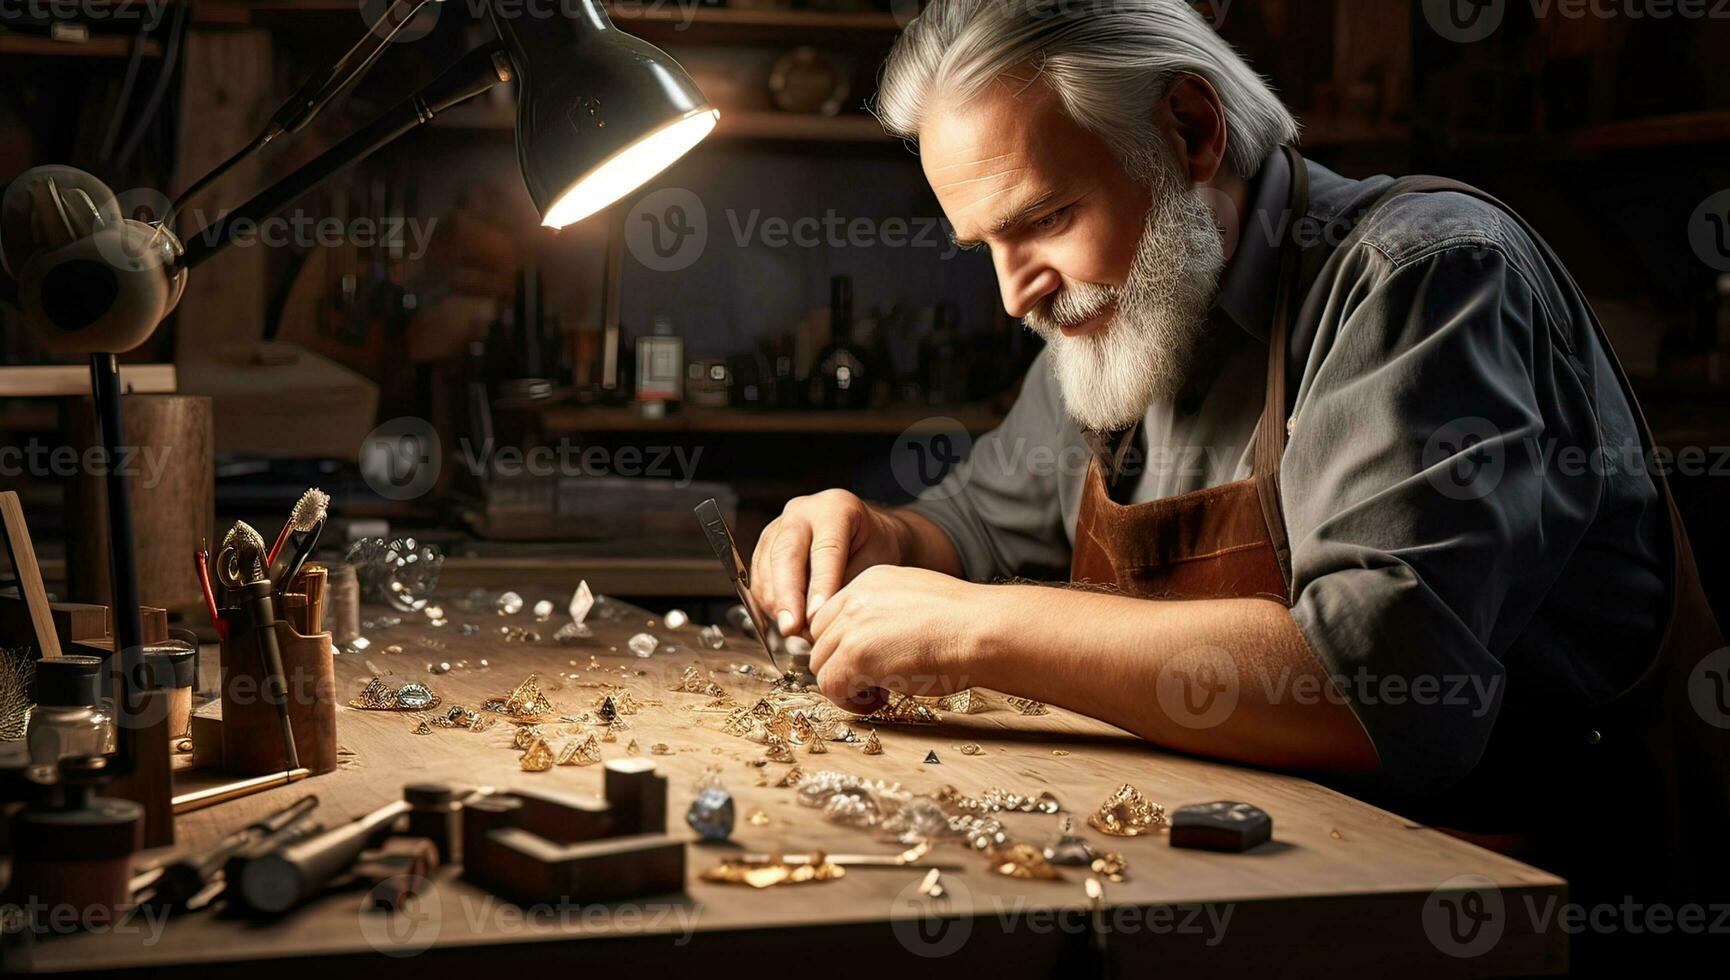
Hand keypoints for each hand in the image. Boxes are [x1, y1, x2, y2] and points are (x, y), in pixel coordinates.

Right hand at [749, 489, 909, 637]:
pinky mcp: (765, 545)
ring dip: (777, 604)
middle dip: (787, 596)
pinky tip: (787, 618)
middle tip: (792, 628)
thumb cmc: (873, 550)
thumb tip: (817, 621)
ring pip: (766, 568)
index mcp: (836, 508)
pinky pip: (758, 577)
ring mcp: (779, 526)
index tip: (817, 617)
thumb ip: (846, 588)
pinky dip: (769, 603)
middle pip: (786, 554)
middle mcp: (802, 511)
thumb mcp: (874, 564)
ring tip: (797, 632)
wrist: (865, 536)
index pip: (825, 549)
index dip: (820, 586)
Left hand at [808, 565, 989, 712]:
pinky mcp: (855, 655)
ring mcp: (852, 625)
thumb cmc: (965, 624)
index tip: (868, 662)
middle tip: (873, 681)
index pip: (832, 616)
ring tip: (879, 692)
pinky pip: (830, 686)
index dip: (844, 645)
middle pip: (820, 640)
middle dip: (841, 664)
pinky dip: (849, 701)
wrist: (982, 631)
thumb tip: (876, 644)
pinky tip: (879, 700)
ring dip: (846, 684)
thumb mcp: (919, 602)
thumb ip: (888, 614)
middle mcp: (856, 596)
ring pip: (821, 664)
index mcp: (871, 580)